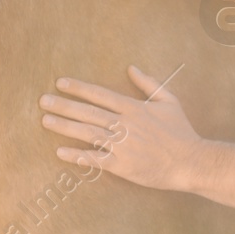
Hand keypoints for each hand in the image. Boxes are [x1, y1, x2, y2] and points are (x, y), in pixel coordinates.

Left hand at [39, 66, 206, 192]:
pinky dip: (77, 155)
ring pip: (88, 133)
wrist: (191, 162)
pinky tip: (60, 151)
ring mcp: (122, 146)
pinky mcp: (122, 166)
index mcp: (133, 108)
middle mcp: (124, 125)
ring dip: (65, 126)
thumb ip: (148, 83)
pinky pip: (95, 159)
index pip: (100, 94)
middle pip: (88, 112)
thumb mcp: (168, 101)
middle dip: (64, 105)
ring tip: (45, 120)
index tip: (60, 83)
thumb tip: (131, 67)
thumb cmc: (181, 131)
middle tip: (43, 100)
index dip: (78, 88)